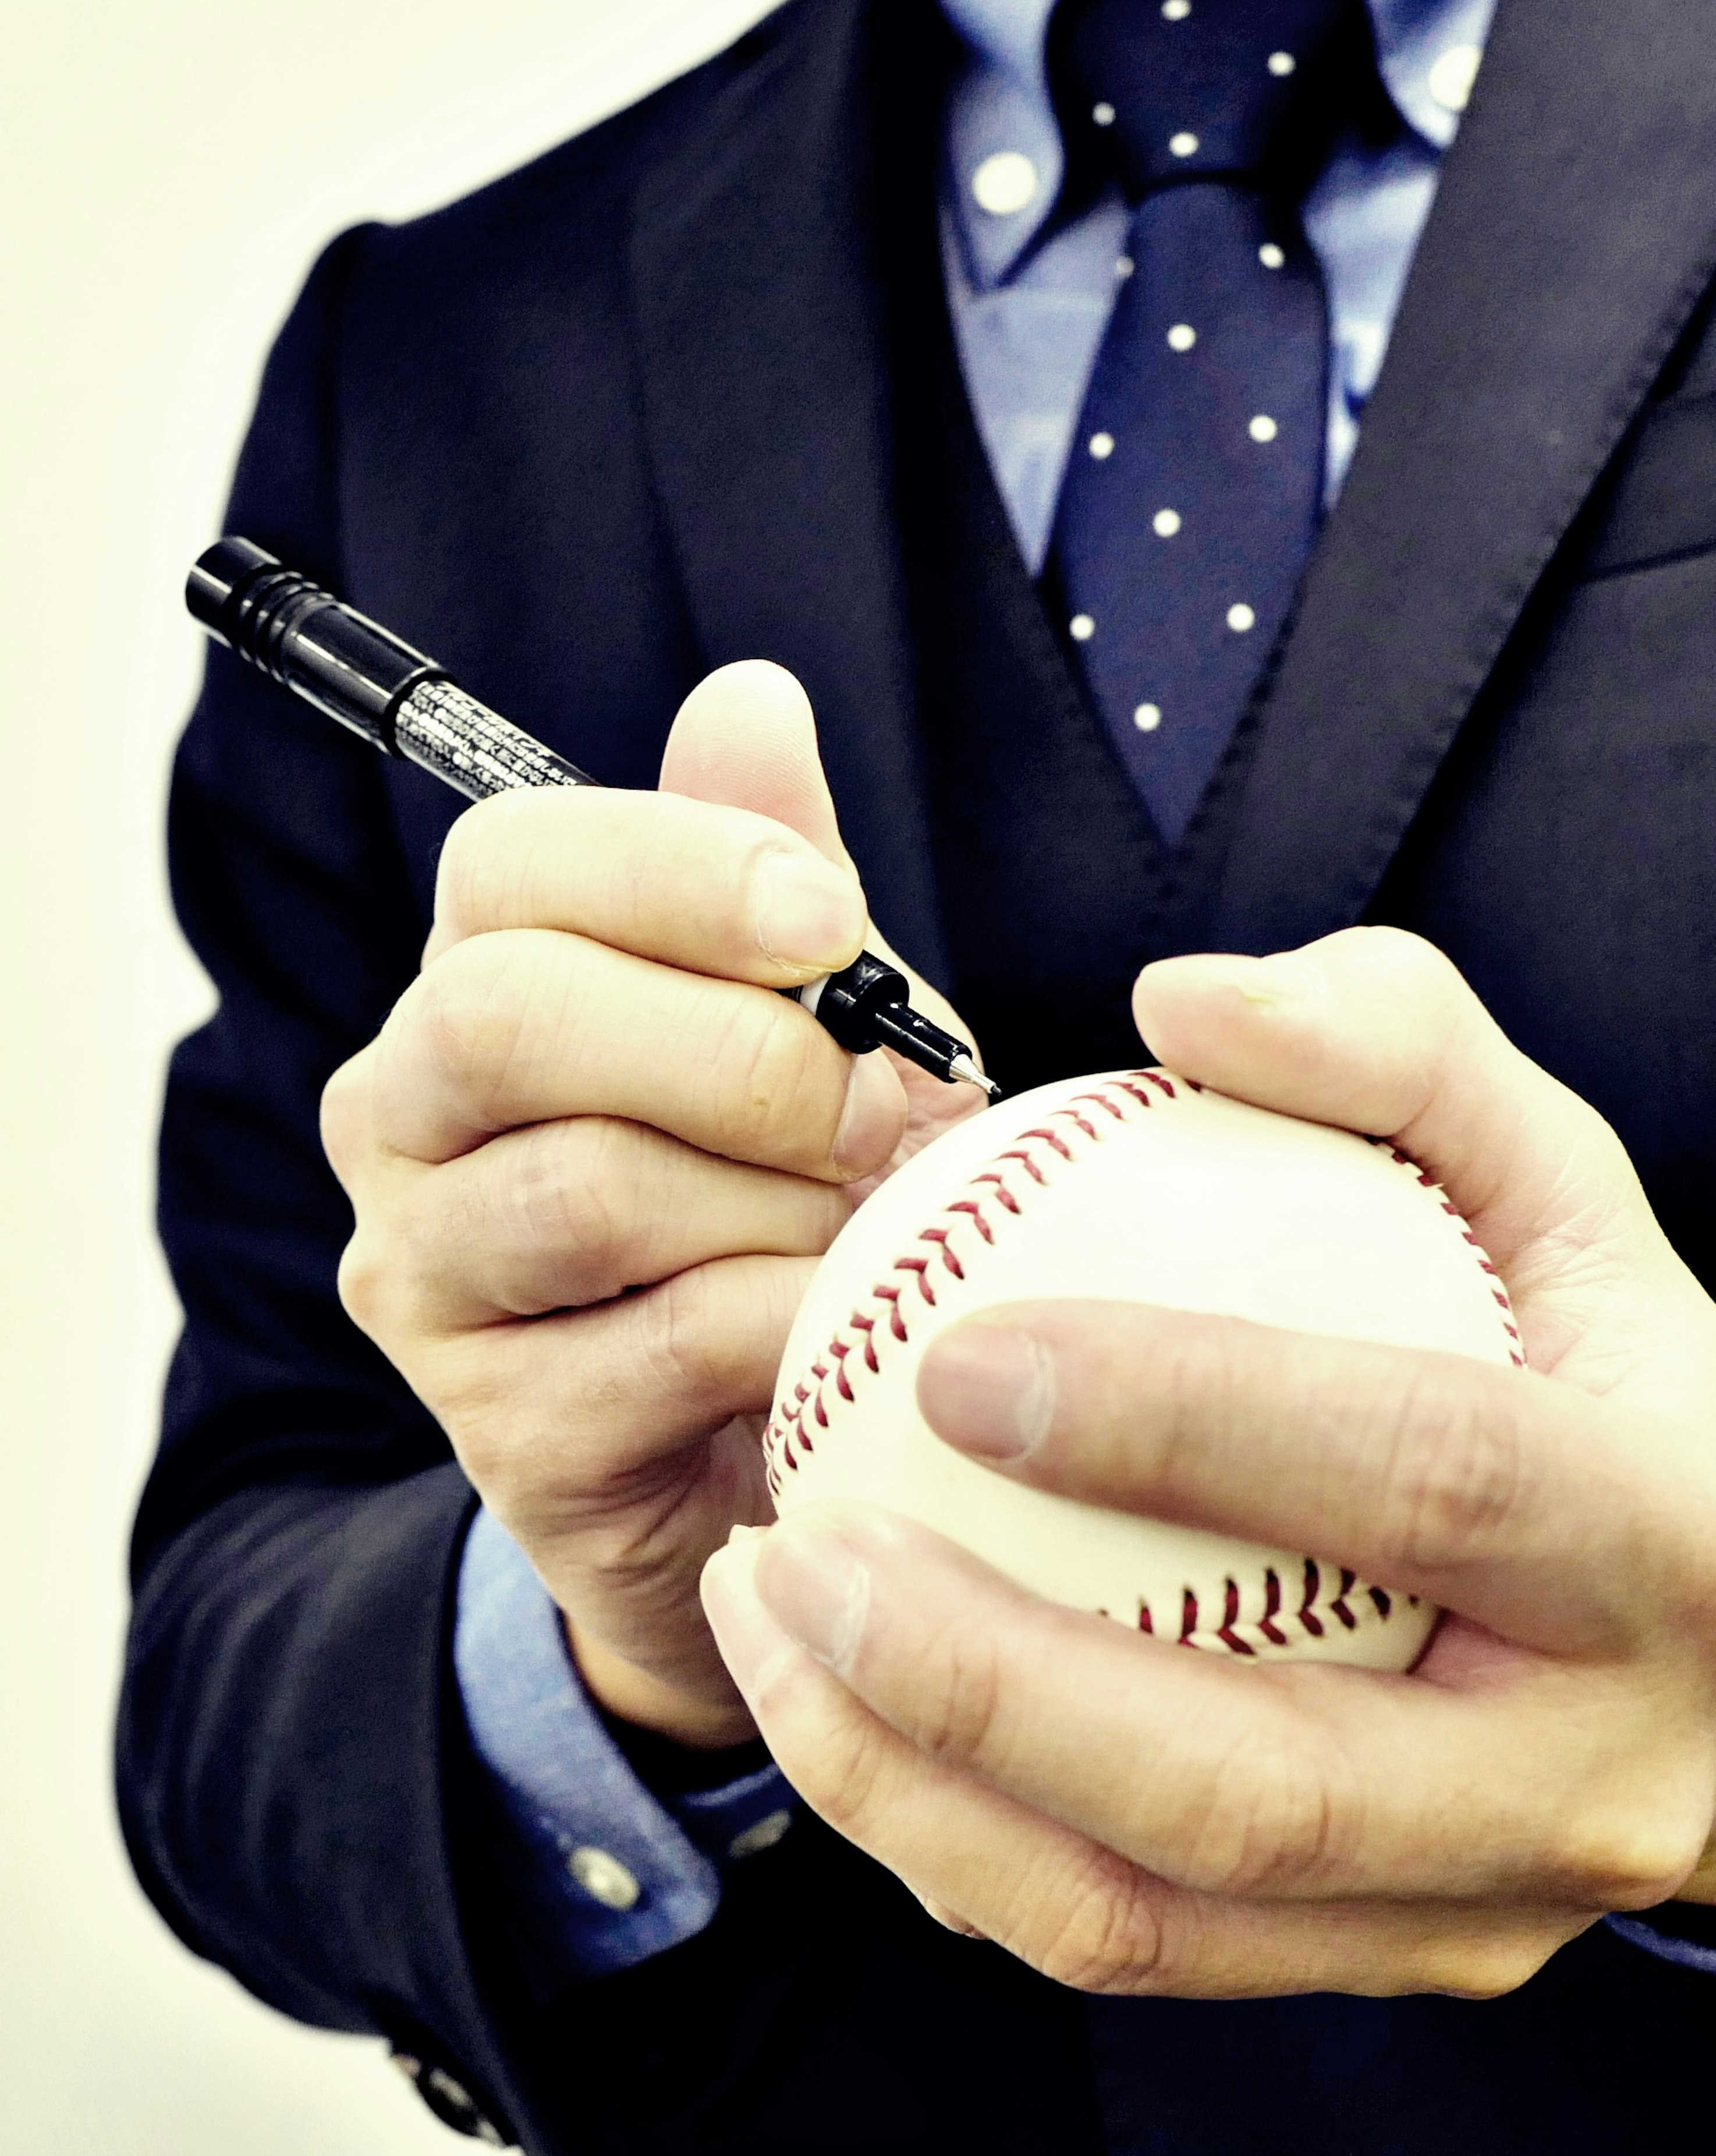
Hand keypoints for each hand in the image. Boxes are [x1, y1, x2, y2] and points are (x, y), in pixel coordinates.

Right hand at [319, 663, 982, 1748]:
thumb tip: (751, 697)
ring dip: (776, 1202)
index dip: (678, 869)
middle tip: (872, 1108)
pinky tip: (853, 1327)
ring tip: (872, 1226)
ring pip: (585, 1192)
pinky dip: (797, 1323)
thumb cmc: (785, 1209)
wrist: (774, 1458)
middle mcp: (403, 1121)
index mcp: (472, 985)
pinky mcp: (503, 1433)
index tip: (830, 918)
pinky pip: (668, 1343)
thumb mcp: (811, 1030)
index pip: (510, 867)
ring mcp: (428, 1281)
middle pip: (506, 1018)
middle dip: (731, 1051)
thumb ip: (775, 879)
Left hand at [698, 929, 1715, 1994]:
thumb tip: (1182, 996)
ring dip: (913, 1791)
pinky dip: (948, 1838)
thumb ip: (1394, 1044)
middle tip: (800, 1541)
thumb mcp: (1551, 1173)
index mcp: (1683, 1548)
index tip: (952, 1355)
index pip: (1426, 1481)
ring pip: (1154, 1920)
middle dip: (986, 1685)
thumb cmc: (1593, 1358)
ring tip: (765, 1615)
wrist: (1715, 1644)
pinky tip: (835, 1700)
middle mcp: (1603, 1779)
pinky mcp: (1385, 1975)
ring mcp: (1487, 1917)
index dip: (1186, 1421)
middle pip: (1259, 1788)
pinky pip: (1125, 1947)